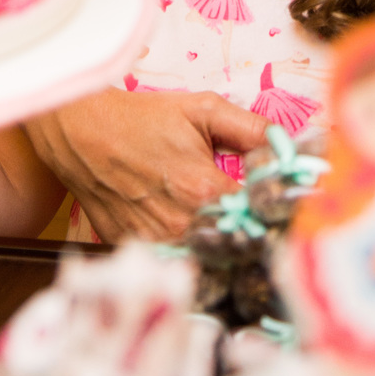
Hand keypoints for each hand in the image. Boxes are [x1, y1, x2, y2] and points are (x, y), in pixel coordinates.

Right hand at [24, 88, 267, 243]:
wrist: (82, 132)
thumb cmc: (143, 119)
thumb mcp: (202, 110)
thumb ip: (250, 129)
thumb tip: (292, 145)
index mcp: (202, 188)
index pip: (256, 220)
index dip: (275, 220)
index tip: (288, 217)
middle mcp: (179, 224)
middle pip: (231, 249)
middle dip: (253, 242)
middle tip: (269, 235)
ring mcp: (154, 243)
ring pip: (202, 264)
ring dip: (222, 256)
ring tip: (236, 243)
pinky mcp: (134, 252)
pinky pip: (171, 265)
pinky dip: (188, 261)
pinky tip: (198, 247)